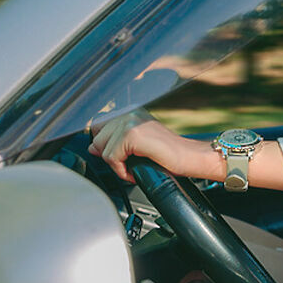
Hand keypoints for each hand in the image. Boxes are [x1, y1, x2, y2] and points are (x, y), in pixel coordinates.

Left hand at [88, 109, 208, 182]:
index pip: (98, 126)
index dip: (104, 145)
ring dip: (116, 165)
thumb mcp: (137, 145)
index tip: (121, 156)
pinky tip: (135, 171)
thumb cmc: (167, 155)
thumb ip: (114, 141)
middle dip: (109, 155)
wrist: (190, 158)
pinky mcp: (132, 134)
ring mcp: (130, 122)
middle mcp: (129, 112)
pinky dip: (121, 171)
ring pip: (101, 148)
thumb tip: (92, 147)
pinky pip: (111, 158)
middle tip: (130, 163)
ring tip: (134, 167)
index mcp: (130, 112)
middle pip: (96, 138)